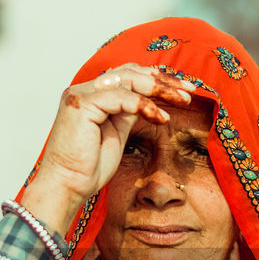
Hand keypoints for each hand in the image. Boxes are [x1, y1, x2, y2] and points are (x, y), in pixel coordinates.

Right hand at [19, 64, 194, 236]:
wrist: (68, 187)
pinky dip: (145, 105)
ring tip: (183, 100)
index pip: (129, 75)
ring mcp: (81, 94)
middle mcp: (85, 89)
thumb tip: (148, 100)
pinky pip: (121, 97)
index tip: (183, 90)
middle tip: (190, 91)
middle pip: (130, 72)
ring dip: (159, 89)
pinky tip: (162, 118)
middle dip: (164, 80)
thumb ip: (128, 113)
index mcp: (93, 94)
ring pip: (128, 79)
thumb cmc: (89, 168)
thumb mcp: (116, 134)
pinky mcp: (81, 105)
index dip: (157, 79)